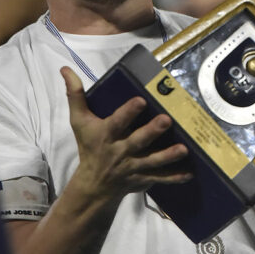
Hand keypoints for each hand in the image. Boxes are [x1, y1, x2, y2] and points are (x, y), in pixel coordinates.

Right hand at [61, 67, 191, 203]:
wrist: (94, 184)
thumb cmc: (89, 146)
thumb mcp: (79, 121)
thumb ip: (75, 95)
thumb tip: (65, 69)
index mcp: (106, 135)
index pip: (117, 122)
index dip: (128, 112)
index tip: (141, 100)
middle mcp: (120, 151)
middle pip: (138, 141)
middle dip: (151, 131)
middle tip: (167, 120)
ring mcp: (133, 166)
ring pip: (152, 161)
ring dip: (168, 156)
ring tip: (183, 149)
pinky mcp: (143, 178)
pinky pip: (160, 179)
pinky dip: (174, 177)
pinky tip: (189, 172)